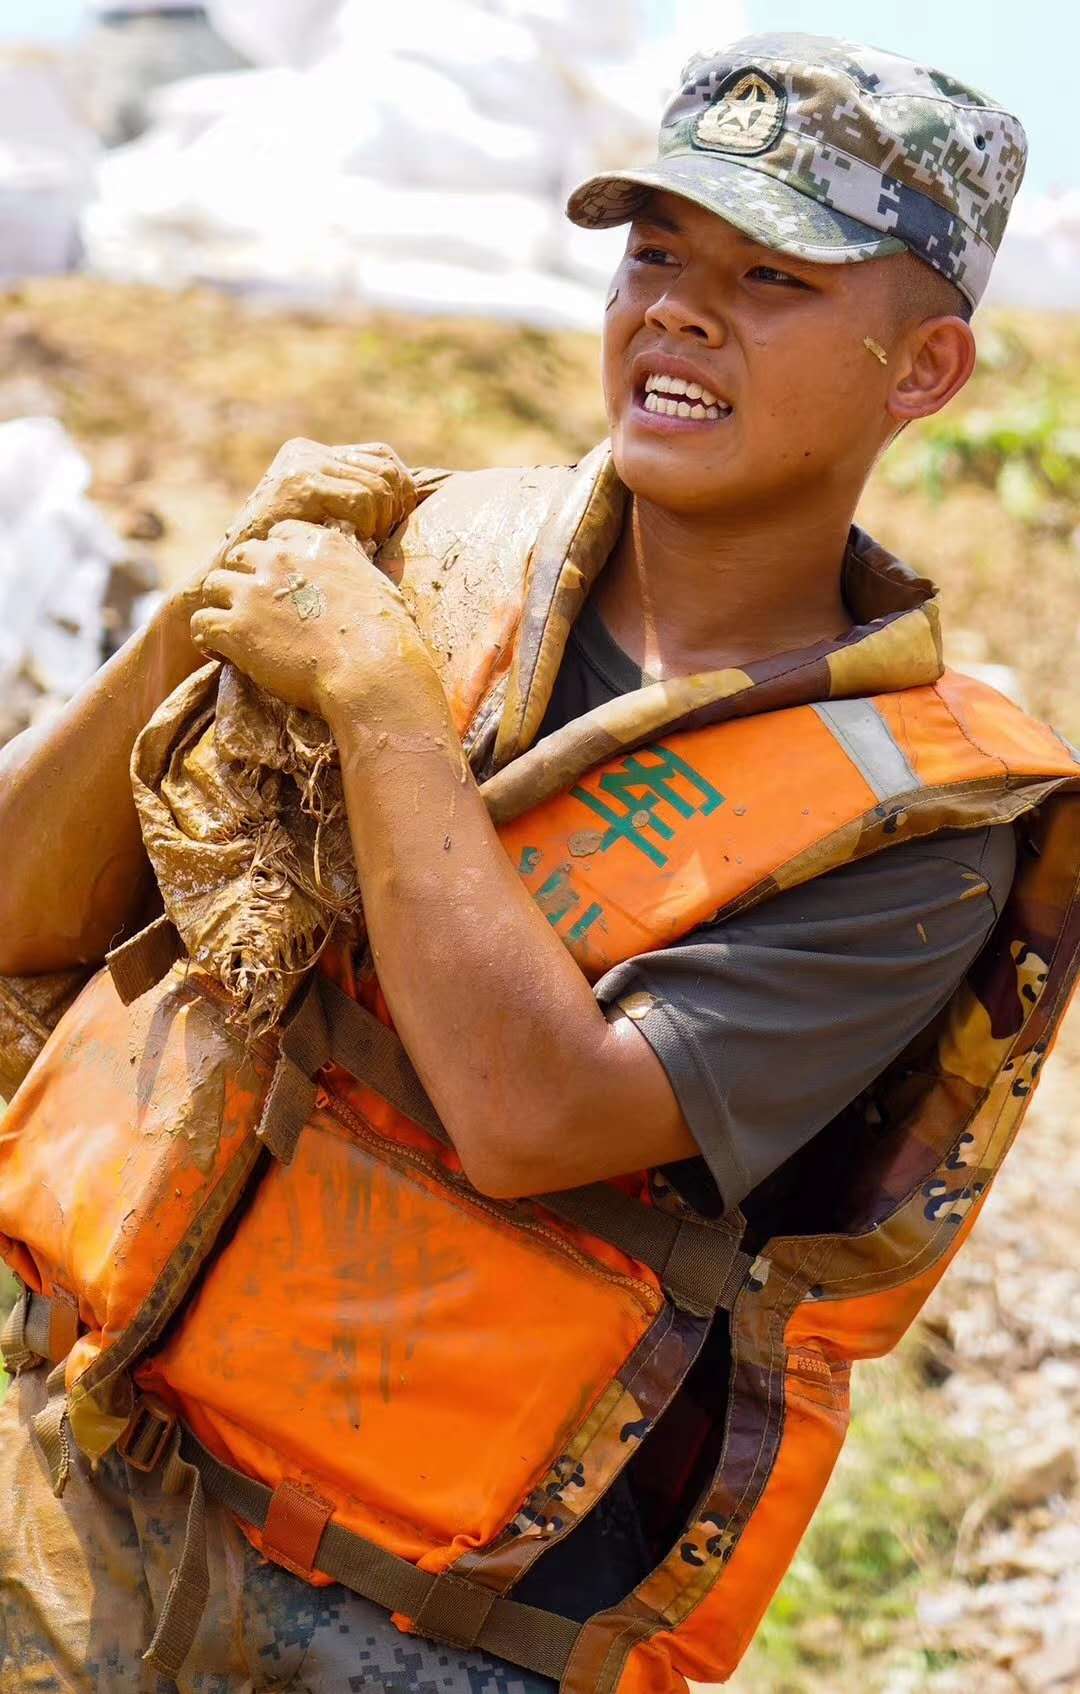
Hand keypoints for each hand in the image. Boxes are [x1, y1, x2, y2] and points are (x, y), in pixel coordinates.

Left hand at [190, 519, 439, 721]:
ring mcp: (253, 592)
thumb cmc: (388, 637)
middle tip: (252, 605)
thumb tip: (354, 580)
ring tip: (230, 628)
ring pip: (213, 584)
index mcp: (317, 544)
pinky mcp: (236, 628)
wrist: (372, 671)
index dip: (276, 557)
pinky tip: (218, 651)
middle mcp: (280, 560)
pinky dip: (205, 638)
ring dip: (220, 604)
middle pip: (242, 554)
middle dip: (244, 576)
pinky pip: (201, 623)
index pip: (280, 534)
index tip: (280, 579)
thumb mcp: (378, 585)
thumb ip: (353, 573)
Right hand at [220, 437, 415, 558]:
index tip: (389, 528)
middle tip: (379, 540)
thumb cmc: (283, 564)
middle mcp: (307, 452)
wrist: (228, 577)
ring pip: (380, 485)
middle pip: (388, 469)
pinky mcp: (299, 484)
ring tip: (361, 543)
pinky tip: (349, 543)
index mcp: (312, 455)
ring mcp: (302, 465)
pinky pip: (363, 499)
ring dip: (381, 522)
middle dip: (396, 509)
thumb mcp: (320, 525)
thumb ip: (352, 506)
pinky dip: (367, 526)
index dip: (400, 492)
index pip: (383, 458)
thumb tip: (409, 500)